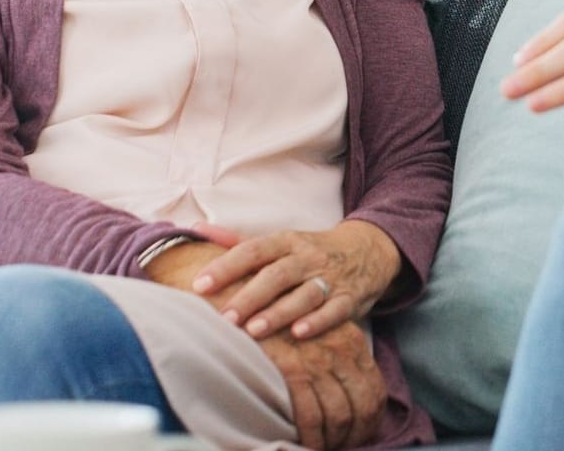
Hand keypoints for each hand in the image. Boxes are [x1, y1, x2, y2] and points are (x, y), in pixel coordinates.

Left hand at [190, 220, 401, 340]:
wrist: (368, 250)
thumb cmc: (311, 251)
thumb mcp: (280, 240)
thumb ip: (237, 241)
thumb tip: (195, 230)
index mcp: (286, 241)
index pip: (252, 250)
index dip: (226, 267)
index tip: (199, 285)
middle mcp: (307, 257)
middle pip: (276, 274)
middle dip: (250, 296)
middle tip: (224, 317)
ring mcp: (330, 277)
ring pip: (304, 294)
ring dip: (279, 312)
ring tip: (254, 330)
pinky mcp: (350, 298)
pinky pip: (335, 310)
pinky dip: (318, 322)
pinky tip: (299, 334)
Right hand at [257, 321, 385, 450]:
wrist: (247, 302)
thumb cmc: (279, 320)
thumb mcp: (319, 329)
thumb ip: (337, 356)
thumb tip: (347, 393)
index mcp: (352, 341)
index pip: (375, 390)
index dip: (370, 420)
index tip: (359, 434)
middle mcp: (341, 351)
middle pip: (362, 406)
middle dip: (355, 435)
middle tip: (342, 446)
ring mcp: (318, 361)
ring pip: (338, 415)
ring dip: (332, 440)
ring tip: (321, 448)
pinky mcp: (293, 371)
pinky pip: (310, 417)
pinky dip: (311, 438)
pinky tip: (304, 444)